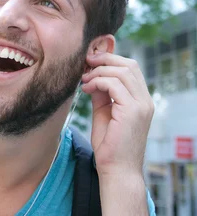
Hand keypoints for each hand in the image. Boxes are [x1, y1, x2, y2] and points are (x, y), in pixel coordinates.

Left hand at [81, 52, 153, 177]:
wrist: (117, 171)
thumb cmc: (110, 146)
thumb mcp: (104, 111)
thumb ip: (102, 93)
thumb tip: (92, 74)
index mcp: (142, 100)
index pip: (131, 68)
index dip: (111, 59)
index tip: (91, 61)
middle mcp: (145, 101)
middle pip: (128, 65)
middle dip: (105, 59)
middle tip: (86, 64)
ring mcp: (141, 105)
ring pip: (121, 71)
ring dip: (98, 71)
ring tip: (84, 80)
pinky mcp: (132, 111)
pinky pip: (113, 84)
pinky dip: (97, 81)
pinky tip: (86, 88)